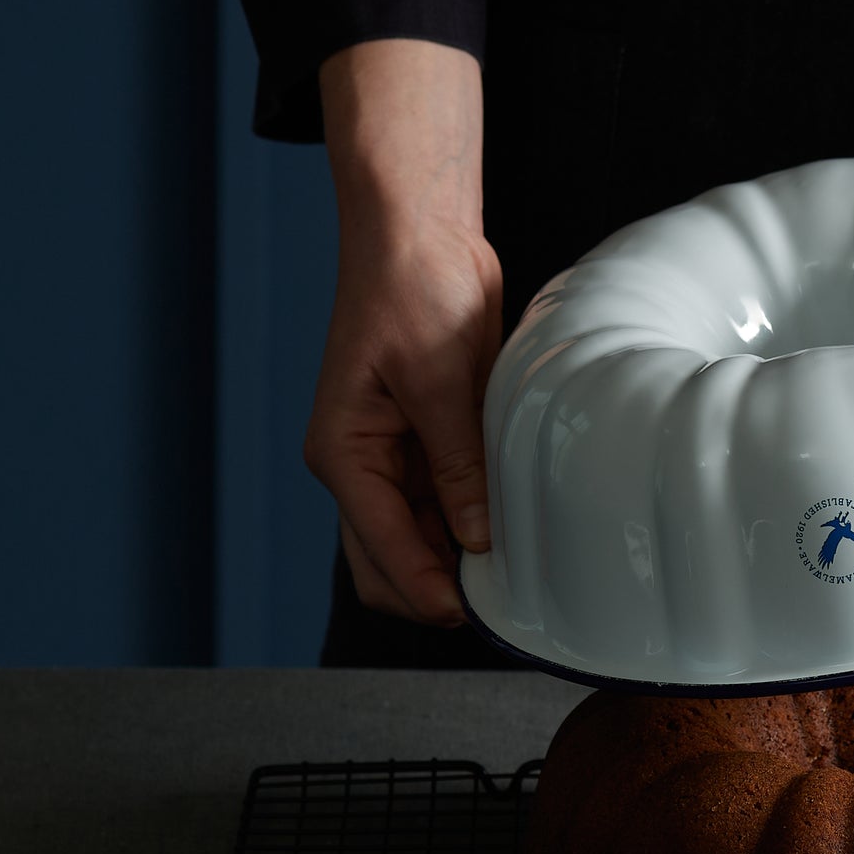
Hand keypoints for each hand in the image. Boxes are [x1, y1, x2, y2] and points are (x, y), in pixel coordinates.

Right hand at [305, 39, 500, 624]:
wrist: (421, 238)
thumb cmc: (411, 290)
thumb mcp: (439, 379)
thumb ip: (457, 463)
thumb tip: (476, 536)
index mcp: (343, 452)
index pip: (379, 546)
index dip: (423, 588)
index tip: (467, 616)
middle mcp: (360, 463)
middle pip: (386, 558)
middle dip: (432, 588)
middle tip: (495, 609)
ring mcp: (392, 456)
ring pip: (416, 537)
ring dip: (453, 559)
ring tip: (511, 580)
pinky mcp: (426, 442)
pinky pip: (442, 502)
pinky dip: (467, 523)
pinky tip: (507, 533)